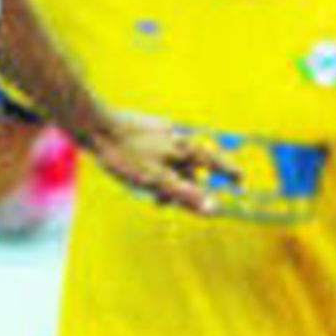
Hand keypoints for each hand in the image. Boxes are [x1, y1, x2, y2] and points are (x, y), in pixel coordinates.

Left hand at [88, 110, 222, 212]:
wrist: (94, 125)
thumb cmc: (125, 154)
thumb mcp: (157, 180)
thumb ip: (186, 195)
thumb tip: (214, 209)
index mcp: (184, 147)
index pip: (216, 161)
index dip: (229, 173)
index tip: (241, 182)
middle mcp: (176, 136)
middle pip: (190, 165)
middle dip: (182, 185)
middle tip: (162, 202)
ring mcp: (159, 130)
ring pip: (171, 159)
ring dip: (164, 177)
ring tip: (143, 189)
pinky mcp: (143, 128)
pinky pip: (156, 151)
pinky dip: (152, 165)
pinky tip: (135, 169)